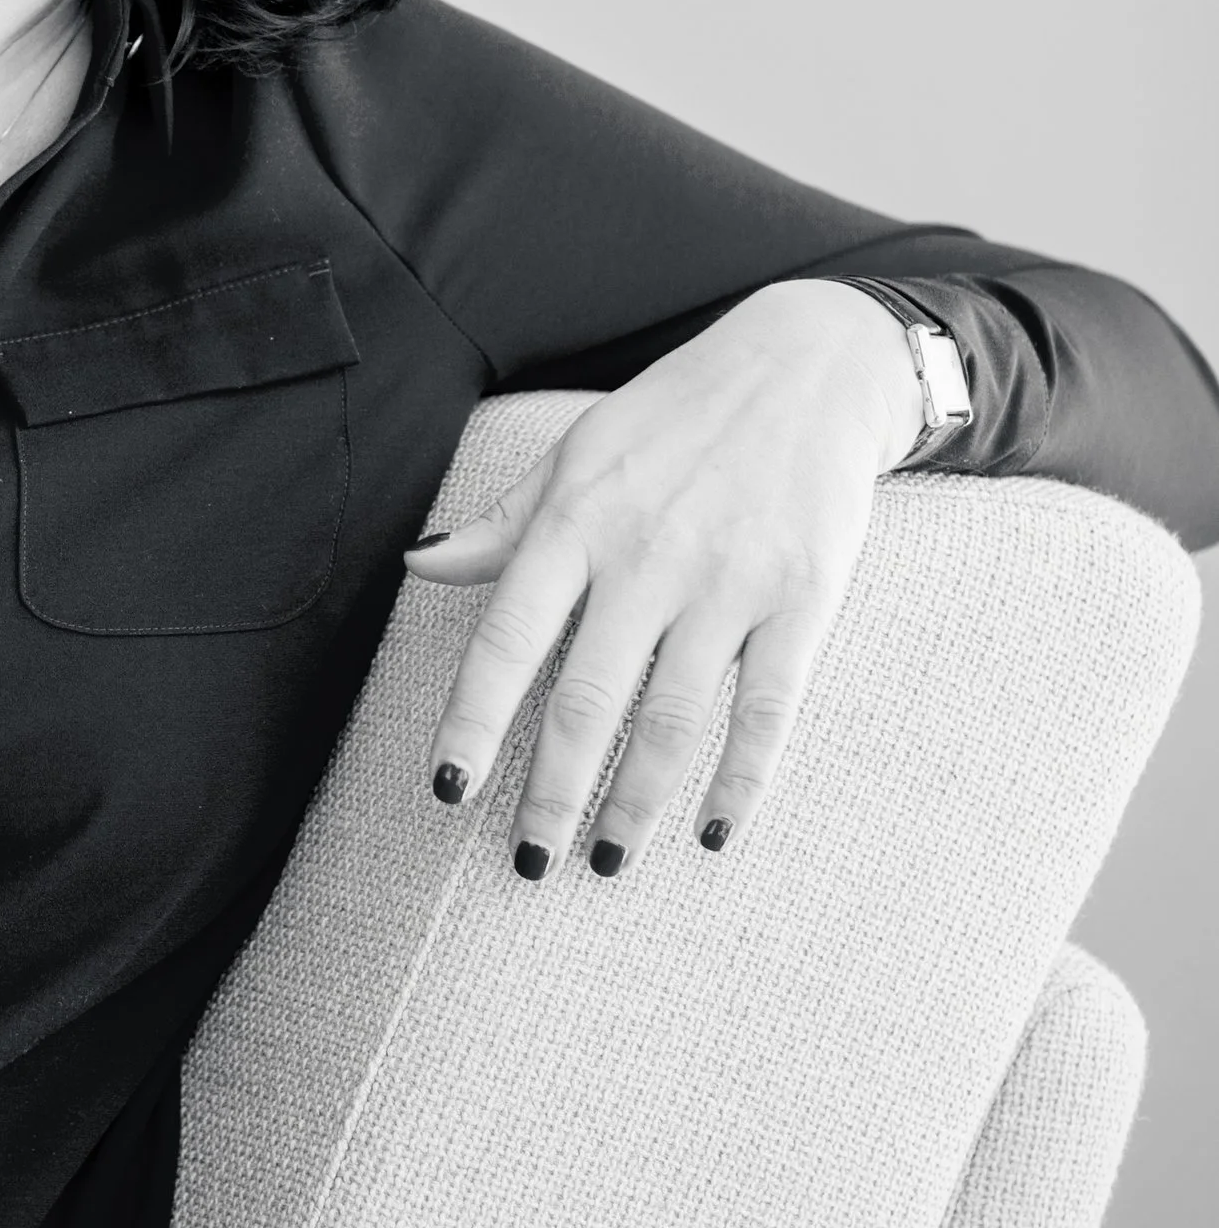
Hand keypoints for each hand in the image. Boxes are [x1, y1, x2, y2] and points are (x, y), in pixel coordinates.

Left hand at [405, 280, 926, 879]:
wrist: (809, 365)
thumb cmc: (674, 416)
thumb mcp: (574, 452)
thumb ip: (501, 523)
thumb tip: (418, 566)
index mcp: (577, 520)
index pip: (507, 639)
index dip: (473, 724)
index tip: (447, 794)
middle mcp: (646, 556)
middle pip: (586, 702)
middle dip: (553, 795)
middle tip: (529, 862)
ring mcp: (729, 580)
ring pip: (670, 721)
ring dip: (635, 804)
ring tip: (608, 861)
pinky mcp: (804, 598)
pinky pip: (767, 710)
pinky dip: (741, 780)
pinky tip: (715, 831)